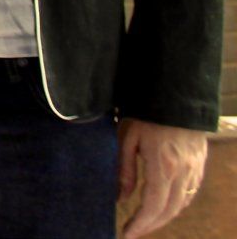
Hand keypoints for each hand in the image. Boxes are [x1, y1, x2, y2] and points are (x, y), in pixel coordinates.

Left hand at [118, 118, 207, 238]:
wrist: (175, 95)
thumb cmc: (145, 114)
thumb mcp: (126, 139)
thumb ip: (125, 171)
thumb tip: (121, 198)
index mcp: (163, 167)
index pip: (153, 207)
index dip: (140, 224)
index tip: (126, 234)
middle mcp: (183, 172)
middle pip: (169, 210)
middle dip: (151, 225)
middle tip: (133, 231)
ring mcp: (194, 169)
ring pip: (182, 203)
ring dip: (164, 216)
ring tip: (145, 222)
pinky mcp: (199, 164)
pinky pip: (190, 192)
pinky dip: (177, 204)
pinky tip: (165, 206)